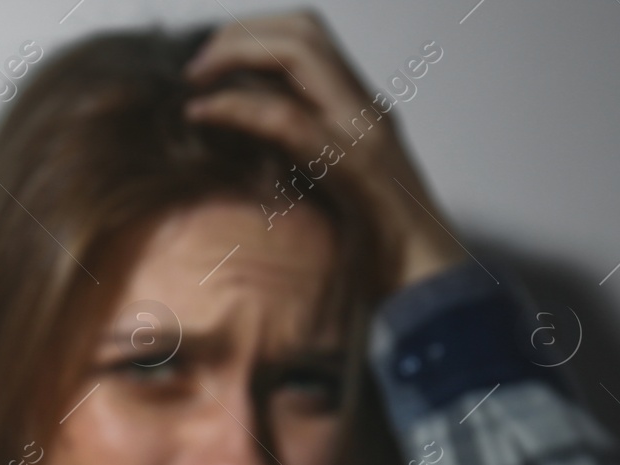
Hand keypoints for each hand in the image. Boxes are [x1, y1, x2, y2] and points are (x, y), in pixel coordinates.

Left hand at [182, 9, 466, 293]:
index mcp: (359, 108)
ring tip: (195, 82)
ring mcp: (362, 128)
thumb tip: (238, 140)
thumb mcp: (329, 186)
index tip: (210, 63)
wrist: (424, 280)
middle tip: (195, 69)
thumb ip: (297, 154)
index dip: (256, 33)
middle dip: (241, 34)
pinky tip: (201, 115)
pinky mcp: (354, 162)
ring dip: (237, 54)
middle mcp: (365, 105)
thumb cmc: (374, 248)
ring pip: (299, 52)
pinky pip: (285, 118)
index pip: (310, 37)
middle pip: (304, 28)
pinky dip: (235, 108)